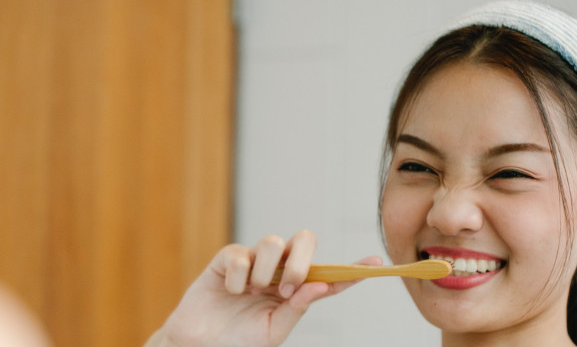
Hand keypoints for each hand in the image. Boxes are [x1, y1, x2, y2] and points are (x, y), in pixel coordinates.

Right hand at [148, 230, 381, 346]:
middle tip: (288, 287)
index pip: (328, 275)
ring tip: (255, 290)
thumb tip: (321, 285)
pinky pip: (240, 254)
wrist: (199, 346)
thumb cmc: (238, 341)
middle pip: (304, 240)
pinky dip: (238, 276)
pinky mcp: (227, 260)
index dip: (352, 269)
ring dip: (268, 269)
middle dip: (301, 260)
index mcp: (294, 290)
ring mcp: (253, 263)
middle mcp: (277, 271)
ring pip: (272, 241)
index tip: (377, 263)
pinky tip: (231, 292)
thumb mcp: (273, 331)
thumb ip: (296, 308)